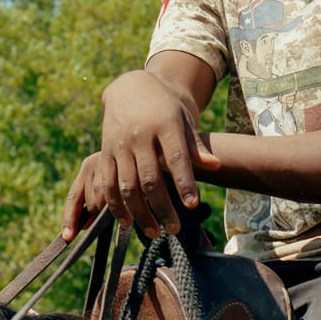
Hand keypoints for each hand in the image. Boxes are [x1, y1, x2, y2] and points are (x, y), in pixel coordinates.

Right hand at [62, 70, 218, 239]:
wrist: (130, 87)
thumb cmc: (166, 108)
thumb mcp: (184, 119)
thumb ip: (196, 146)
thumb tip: (215, 165)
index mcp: (164, 125)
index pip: (176, 158)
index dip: (184, 182)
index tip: (193, 204)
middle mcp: (139, 136)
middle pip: (151, 178)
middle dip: (163, 207)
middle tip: (175, 229)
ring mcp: (119, 145)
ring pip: (127, 186)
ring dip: (140, 213)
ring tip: (155, 233)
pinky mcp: (105, 153)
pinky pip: (108, 184)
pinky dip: (115, 205)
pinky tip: (127, 223)